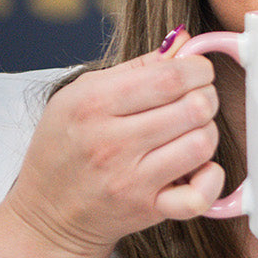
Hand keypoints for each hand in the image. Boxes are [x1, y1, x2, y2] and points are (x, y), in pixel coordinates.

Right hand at [4, 32, 223, 257]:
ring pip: (202, 143)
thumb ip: (136, 68)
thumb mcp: (81, 95)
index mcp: (93, 105)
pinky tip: (198, 168)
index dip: (197, 69)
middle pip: (194, 107)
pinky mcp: (148, 210)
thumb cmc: (66, 147)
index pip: (169, 77)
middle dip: (206, 97)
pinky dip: (210, 179)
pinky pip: (199, 195)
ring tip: (189, 132)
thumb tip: (184, 43)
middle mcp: (111, 143)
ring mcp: (131, 180)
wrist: (46, 214)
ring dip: (206, 133)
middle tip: (194, 101)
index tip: (197, 71)